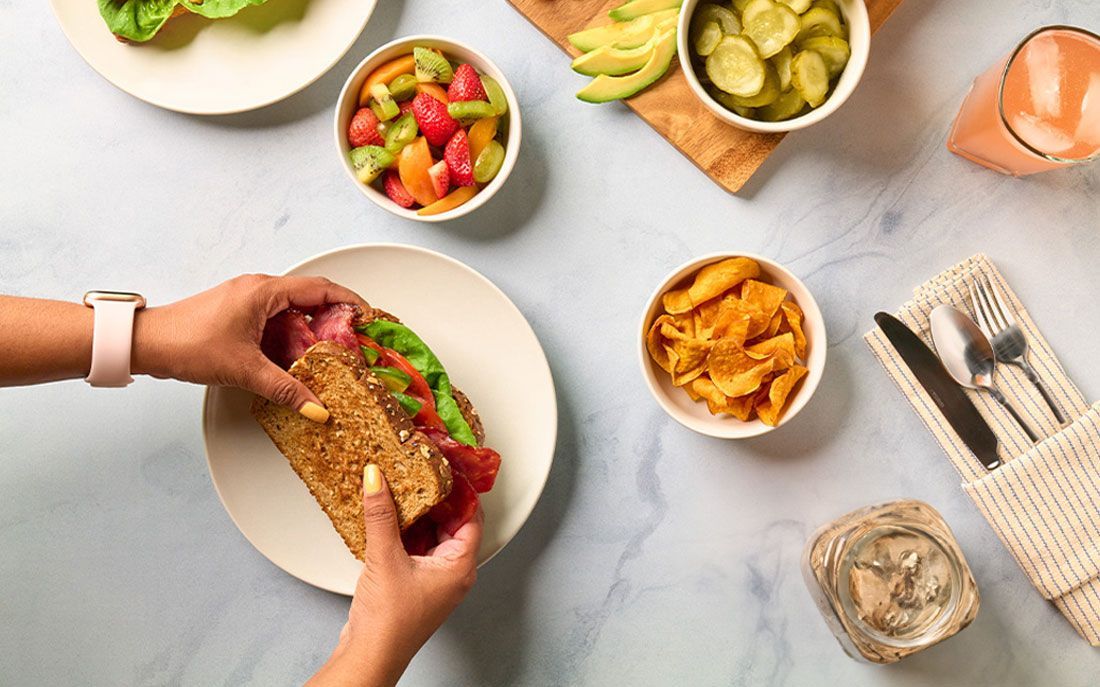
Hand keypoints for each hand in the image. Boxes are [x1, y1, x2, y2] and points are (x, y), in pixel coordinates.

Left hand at [132, 274, 366, 420]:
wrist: (146, 343)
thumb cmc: (188, 344)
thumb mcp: (244, 370)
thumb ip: (286, 389)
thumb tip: (318, 409)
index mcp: (264, 291)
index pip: (321, 288)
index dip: (350, 301)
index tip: (369, 317)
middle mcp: (258, 288)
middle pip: (310, 296)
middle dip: (335, 317)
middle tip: (355, 340)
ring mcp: (247, 299)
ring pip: (293, 309)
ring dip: (312, 329)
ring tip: (329, 354)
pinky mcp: (238, 312)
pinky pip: (276, 318)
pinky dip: (292, 334)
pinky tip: (296, 357)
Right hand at [308, 465, 481, 686]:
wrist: (370, 655)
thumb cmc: (390, 623)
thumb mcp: (385, 557)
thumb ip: (381, 514)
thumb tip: (377, 480)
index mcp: (460, 566)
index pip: (471, 516)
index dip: (461, 489)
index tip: (448, 467)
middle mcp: (453, 573)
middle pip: (452, 523)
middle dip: (436, 499)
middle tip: (422, 473)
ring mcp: (434, 580)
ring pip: (433, 535)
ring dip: (419, 515)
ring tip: (402, 491)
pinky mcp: (415, 584)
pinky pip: (417, 548)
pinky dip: (406, 532)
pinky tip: (389, 519)